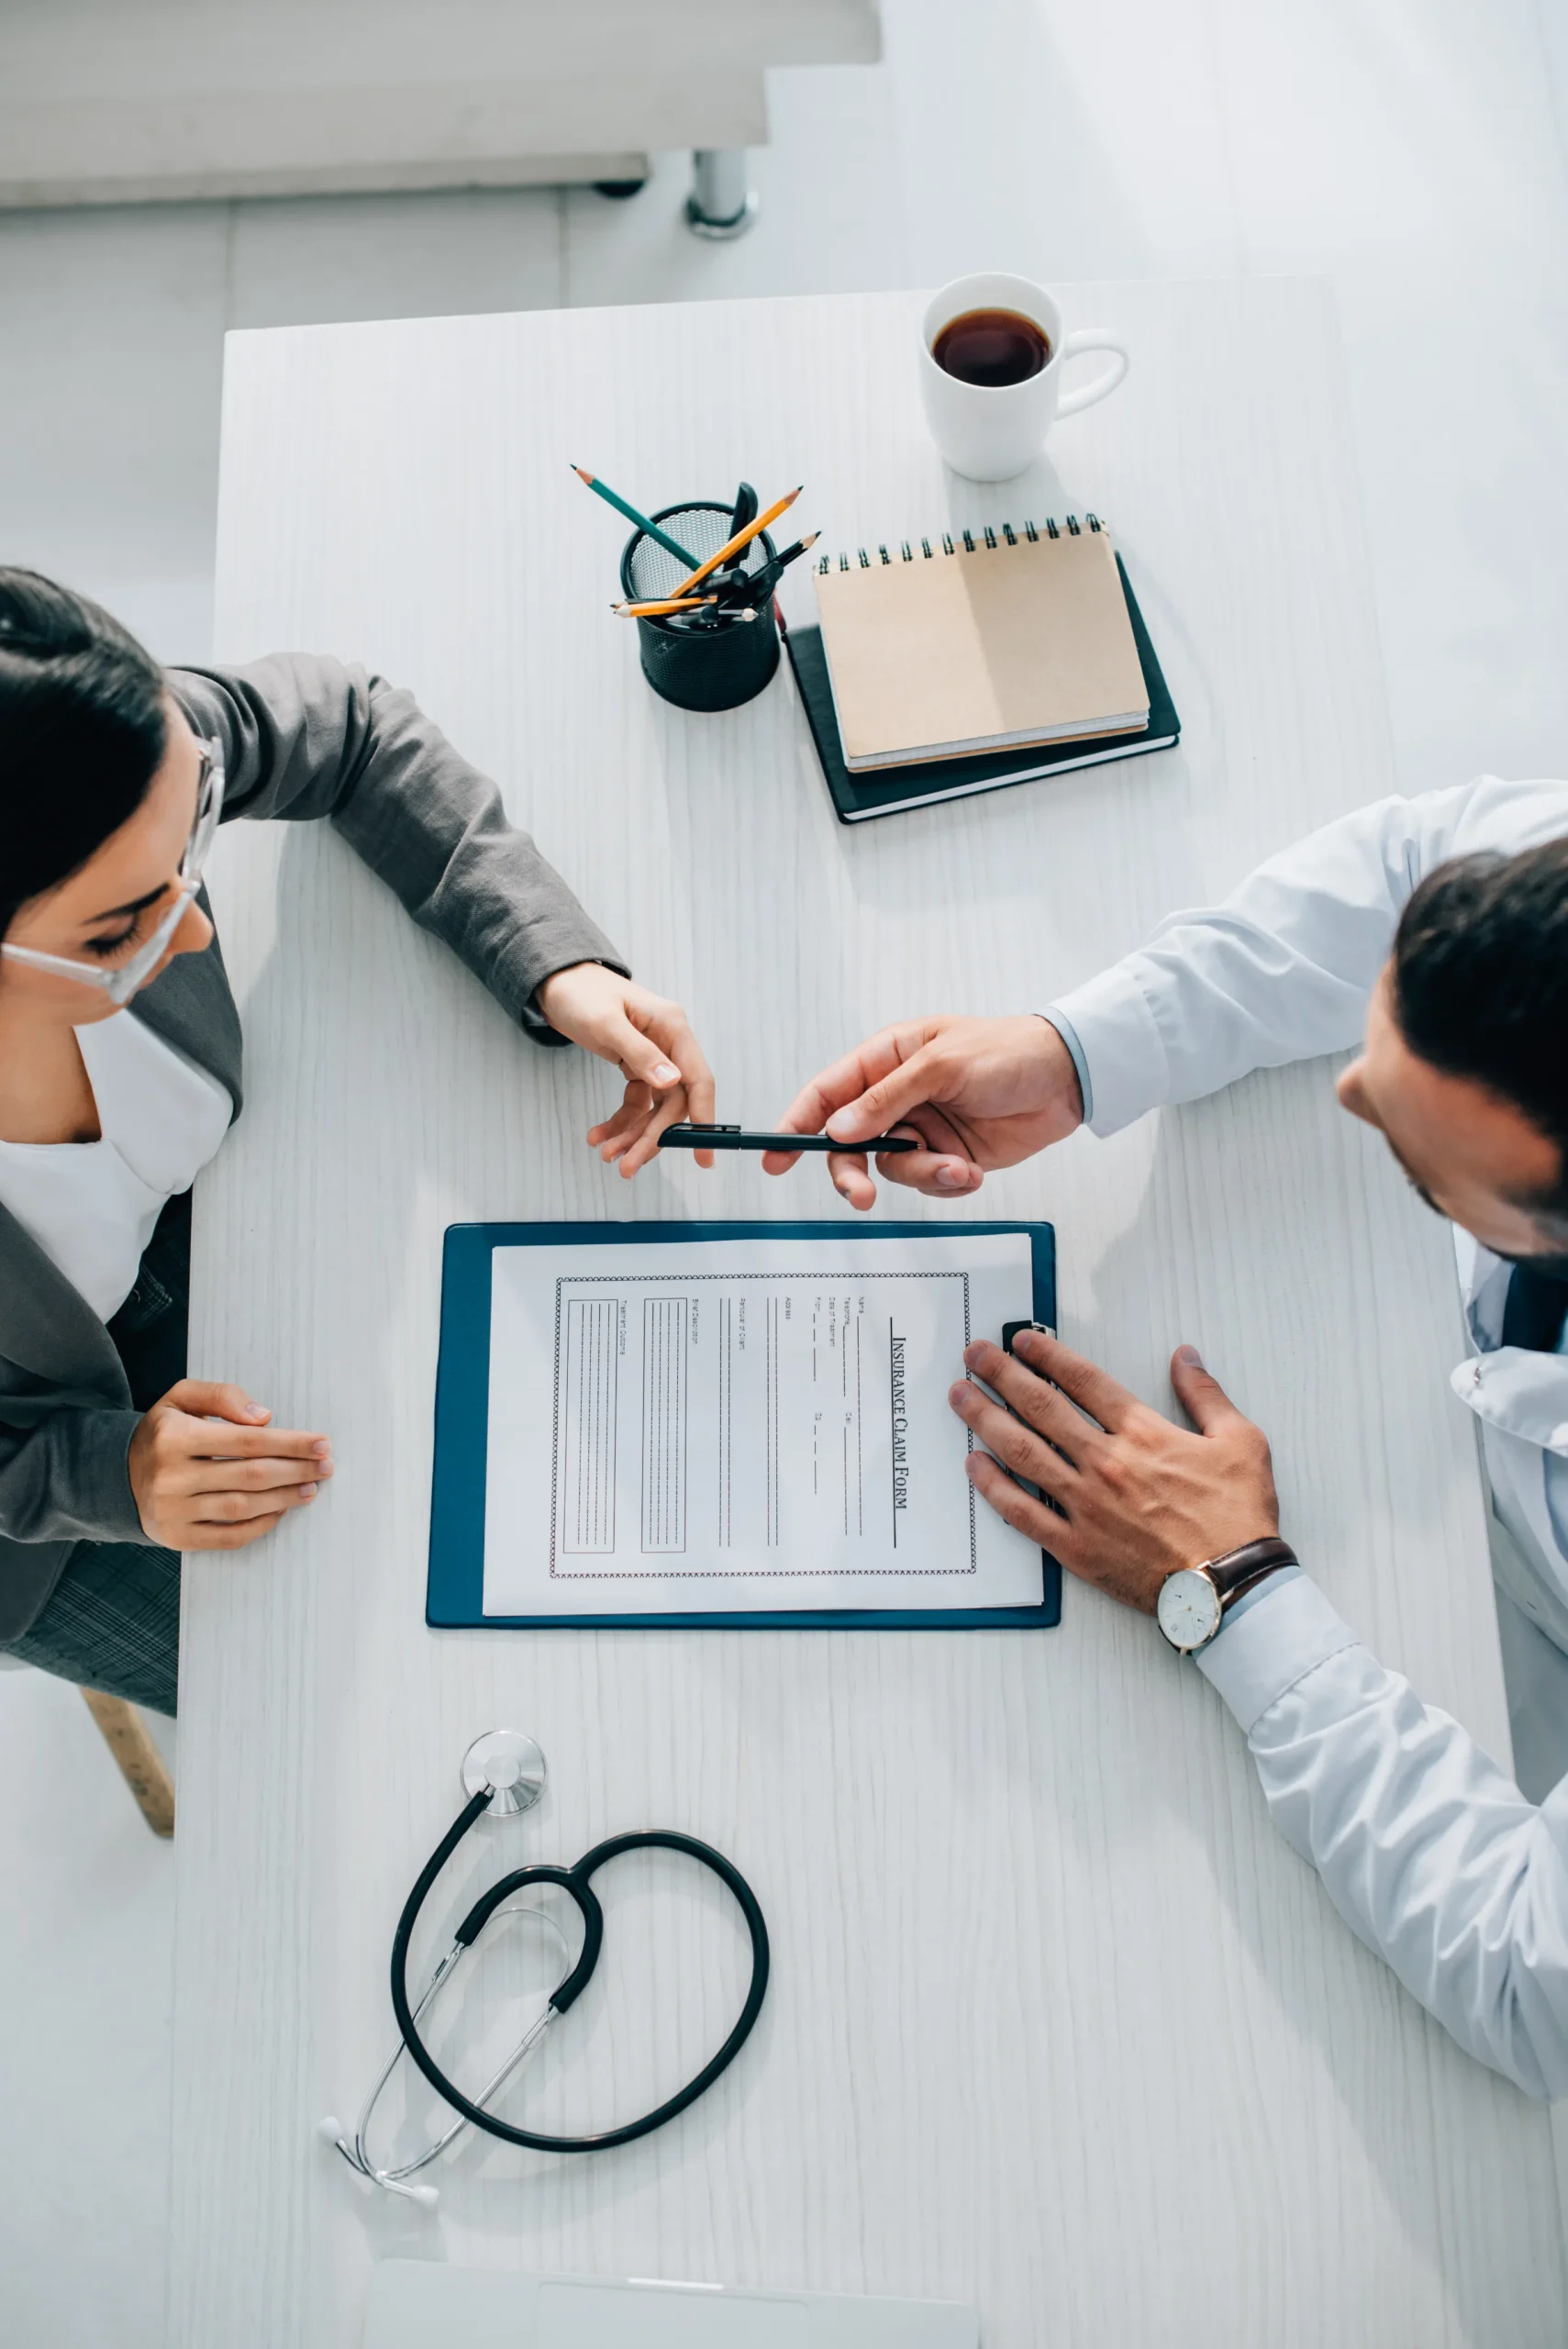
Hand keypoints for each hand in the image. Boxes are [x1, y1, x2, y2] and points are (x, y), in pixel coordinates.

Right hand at [128, 1379, 332, 1551]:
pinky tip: (280, 1510)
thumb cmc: (164, 1432)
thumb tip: (264, 1418)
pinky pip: (229, 1537)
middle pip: (251, 1475)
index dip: (290, 1443)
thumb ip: (222, 1397)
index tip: (321, 1443)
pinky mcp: (177, 1537)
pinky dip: (260, 1526)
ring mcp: (173, 1512)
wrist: (117, 1474)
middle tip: (326, 1467)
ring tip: (310, 1488)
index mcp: (175, 1438)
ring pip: (243, 1507)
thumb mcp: (182, 1399)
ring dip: (285, 1498)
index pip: (247, 1441)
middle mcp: (172, 1477)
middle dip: (296, 1470)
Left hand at [536, 963, 716, 1175]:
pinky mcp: (635, 1066)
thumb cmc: (580, 994)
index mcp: (672, 1027)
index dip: (704, 1119)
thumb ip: (640, 1053)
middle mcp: (669, 1044)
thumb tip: (672, 1083)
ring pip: (654, 1109)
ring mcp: (653, 1057)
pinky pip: (636, 1103)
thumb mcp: (606, 1023)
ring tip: (607, 1154)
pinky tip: (600, 1135)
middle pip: (673, 1103)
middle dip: (652, 1137)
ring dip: (633, 1135)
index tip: (702, 1155)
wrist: (556, 983)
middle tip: (628, 1166)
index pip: (698, 1080)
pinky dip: (620, 1123)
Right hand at [764, 1015, 1083, 1209]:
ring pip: (891, 1169)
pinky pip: (928, 1181)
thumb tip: (840, 1128)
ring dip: (922, 1175)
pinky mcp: (948, 1154)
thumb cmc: (1008, 1052)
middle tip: (860, 1196)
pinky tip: (973, 1169)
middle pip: (849, 1143)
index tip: (776, 1154)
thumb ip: (887, 1100)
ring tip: (958, 1166)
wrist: (1068, 1079)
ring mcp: (922, 1128)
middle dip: (853, 1172)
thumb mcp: (942, 1066)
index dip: (797, 1123)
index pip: (828, 1093)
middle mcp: (897, 1096)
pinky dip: (947, 1182)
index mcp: (887, 1059)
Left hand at [948, 1333, 1278, 1611]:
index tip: (1021, 1341)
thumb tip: (1185, 1357)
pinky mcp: (1076, 1547)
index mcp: (1144, 1434)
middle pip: (1040, 1407)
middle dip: (1001, 1375)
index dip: (1048, 1356)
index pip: (1083, 1381)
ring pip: (1022, 1452)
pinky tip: (974, 1466)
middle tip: (974, 1355)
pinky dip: (993, 1487)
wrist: (1233, 1587)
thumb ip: (1207, 1395)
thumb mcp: (1241, 1442)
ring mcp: (1085, 1505)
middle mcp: (1106, 1463)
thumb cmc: (1238, 1519)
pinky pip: (1023, 1512)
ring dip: (985, 1419)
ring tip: (960, 1397)